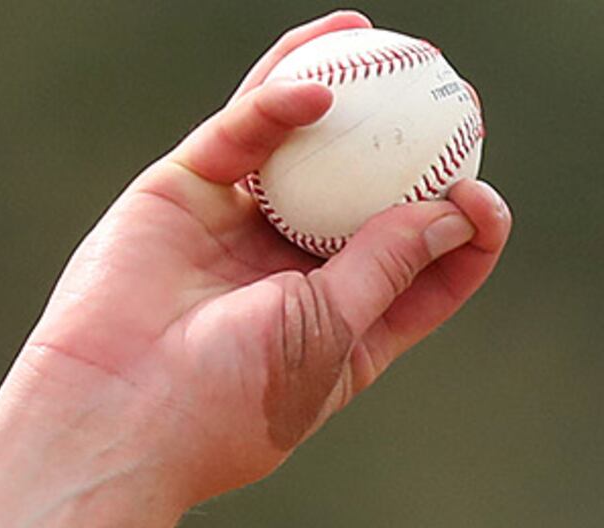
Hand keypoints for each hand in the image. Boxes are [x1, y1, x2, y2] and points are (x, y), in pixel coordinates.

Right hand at [5, 12, 511, 506]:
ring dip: (338, 90)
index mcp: (347, 324)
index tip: (483, 195)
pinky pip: (240, 137)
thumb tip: (454, 214)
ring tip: (377, 41)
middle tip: (451, 96)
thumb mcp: (333, 332)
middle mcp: (296, 271)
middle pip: (369, 194)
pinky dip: (276, 107)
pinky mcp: (184, 193)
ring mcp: (239, 228)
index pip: (423, 268)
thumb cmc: (233, 394)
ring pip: (299, 147)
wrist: (120, 410)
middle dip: (412, 143)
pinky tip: (318, 90)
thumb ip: (387, 266)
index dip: (462, 229)